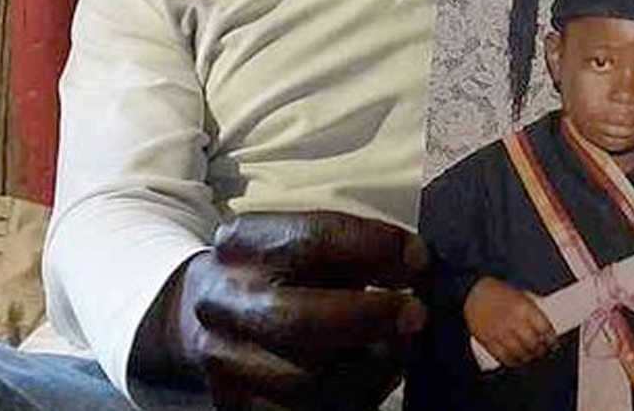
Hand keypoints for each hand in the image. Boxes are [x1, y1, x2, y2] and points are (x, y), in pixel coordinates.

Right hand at [138, 212, 429, 410]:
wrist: (211, 308)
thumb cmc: (286, 269)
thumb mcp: (313, 242)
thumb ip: (361, 249)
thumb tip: (419, 265)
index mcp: (242, 244)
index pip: (314, 239)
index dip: (376, 248)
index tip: (421, 259)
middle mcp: (222, 301)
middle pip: (296, 319)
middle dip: (368, 318)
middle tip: (416, 314)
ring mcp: (222, 359)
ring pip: (301, 380)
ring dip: (367, 367)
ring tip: (401, 348)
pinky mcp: (234, 404)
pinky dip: (352, 397)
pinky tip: (375, 376)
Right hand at [464, 276, 556, 367]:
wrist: (472, 291)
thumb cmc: (496, 291)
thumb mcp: (520, 294)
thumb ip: (532, 309)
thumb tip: (545, 323)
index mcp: (523, 307)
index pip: (544, 328)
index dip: (551, 338)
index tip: (553, 342)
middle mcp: (513, 321)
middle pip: (533, 343)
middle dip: (540, 349)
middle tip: (543, 350)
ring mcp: (500, 333)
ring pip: (519, 353)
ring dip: (528, 357)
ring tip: (531, 355)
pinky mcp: (488, 341)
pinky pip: (503, 357)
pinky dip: (512, 361)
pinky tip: (517, 360)